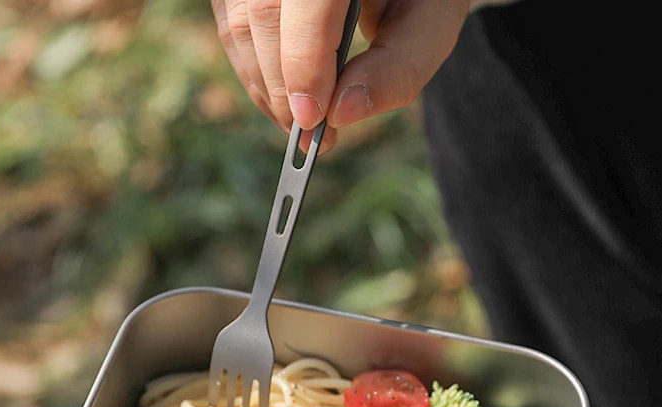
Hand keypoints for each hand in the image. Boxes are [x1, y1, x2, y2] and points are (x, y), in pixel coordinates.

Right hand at [209, 0, 470, 150]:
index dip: (303, 63)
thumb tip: (342, 114)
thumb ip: (398, 68)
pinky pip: (232, 25)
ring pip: (240, 25)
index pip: (307, 3)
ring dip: (266, 88)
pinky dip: (256, 71)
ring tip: (302, 124)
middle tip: (310, 138)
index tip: (312, 120)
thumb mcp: (430, 24)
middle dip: (283, 89)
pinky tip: (287, 97)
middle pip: (263, 16)